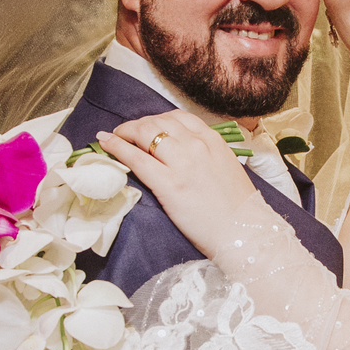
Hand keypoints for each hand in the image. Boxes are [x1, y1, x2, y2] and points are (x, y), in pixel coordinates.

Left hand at [97, 111, 266, 257]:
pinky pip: (136, 158)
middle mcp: (196, 145)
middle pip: (157, 122)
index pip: (178, 117)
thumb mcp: (228, 168)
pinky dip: (116, 146)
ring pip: (145, 133)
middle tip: (126, 133)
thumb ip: (208, 154)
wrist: (245, 232)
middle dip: (137, 125)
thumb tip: (185, 152)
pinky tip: (105, 142)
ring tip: (114, 137)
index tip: (147, 127)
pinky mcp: (168, 184)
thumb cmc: (238, 208)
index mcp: (213, 141)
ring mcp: (182, 163)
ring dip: (124, 131)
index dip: (157, 119)